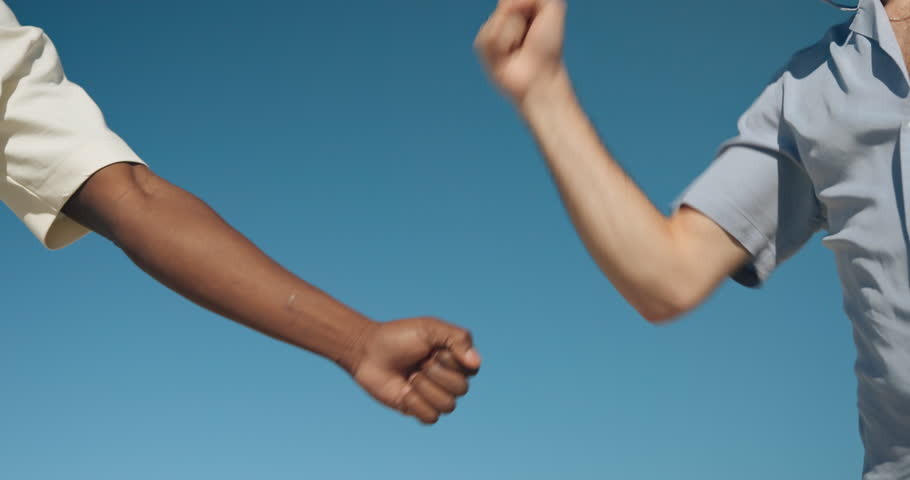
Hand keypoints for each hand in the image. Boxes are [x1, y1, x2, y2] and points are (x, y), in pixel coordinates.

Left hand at [351, 317, 480, 423]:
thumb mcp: (430, 329)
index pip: (470, 370)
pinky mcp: (418, 410)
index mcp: (455, 359)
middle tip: (419, 363)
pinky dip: (416, 403)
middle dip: (436, 374)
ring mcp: (434, 396)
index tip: (432, 349)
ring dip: (425, 389)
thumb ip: (457, 339)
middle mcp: (448, 379)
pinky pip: (431, 417)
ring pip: (448, 406)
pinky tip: (404, 391)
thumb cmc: (398, 337)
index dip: (450, 361)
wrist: (368, 351)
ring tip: (410, 377)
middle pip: (461, 389)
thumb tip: (475, 363)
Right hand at [475, 0, 567, 104]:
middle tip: (529, 35)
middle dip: (520, 17)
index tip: (535, 16)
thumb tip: (508, 2)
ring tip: (518, 49)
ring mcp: (492, 31)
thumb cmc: (547, 47)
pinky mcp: (482, 46)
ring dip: (513, 34)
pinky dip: (502, 46)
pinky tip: (507, 57)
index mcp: (520, 7)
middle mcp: (504, 18)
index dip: (523, 5)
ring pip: (495, 20)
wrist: (539, 76)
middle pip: (504, 4)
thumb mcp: (552, 10)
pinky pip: (487, 37)